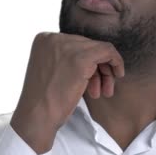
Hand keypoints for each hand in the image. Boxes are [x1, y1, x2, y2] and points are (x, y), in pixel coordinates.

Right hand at [10, 32, 124, 153]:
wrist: (37, 116)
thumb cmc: (44, 100)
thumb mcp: (51, 70)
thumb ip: (65, 58)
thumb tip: (93, 56)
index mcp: (44, 39)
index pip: (75, 44)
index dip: (86, 62)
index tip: (90, 80)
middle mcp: (53, 38)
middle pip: (87, 45)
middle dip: (97, 67)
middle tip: (100, 88)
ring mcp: (67, 47)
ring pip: (98, 49)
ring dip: (105, 70)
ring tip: (103, 91)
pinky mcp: (80, 58)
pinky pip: (107, 51)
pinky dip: (116, 62)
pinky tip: (118, 75)